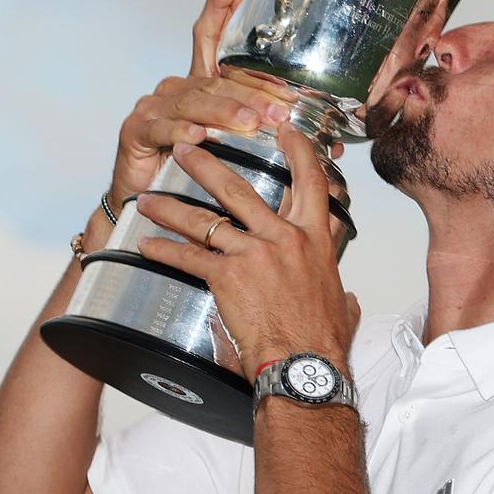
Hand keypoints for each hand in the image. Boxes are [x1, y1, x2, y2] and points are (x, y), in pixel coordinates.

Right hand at [106, 0, 302, 211]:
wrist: (149, 207)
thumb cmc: (196, 175)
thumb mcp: (240, 150)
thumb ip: (275, 140)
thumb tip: (332, 142)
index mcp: (201, 86)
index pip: (210, 39)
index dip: (221, 9)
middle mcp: (176, 89)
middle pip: (215, 80)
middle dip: (251, 93)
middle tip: (279, 109)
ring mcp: (154, 107)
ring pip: (194, 103)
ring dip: (224, 113)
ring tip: (249, 124)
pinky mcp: (137, 131)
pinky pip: (162, 128)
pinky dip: (182, 132)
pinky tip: (199, 136)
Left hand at [134, 126, 359, 381]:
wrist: (304, 364)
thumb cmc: (322, 340)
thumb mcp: (340, 303)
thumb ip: (340, 291)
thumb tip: (346, 298)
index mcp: (315, 239)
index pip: (311, 181)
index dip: (298, 150)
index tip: (284, 130)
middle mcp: (283, 238)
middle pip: (240, 189)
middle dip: (208, 165)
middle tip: (189, 148)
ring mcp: (253, 254)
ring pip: (205, 220)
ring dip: (172, 207)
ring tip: (149, 198)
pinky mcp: (227, 277)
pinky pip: (188, 257)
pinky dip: (164, 250)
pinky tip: (147, 245)